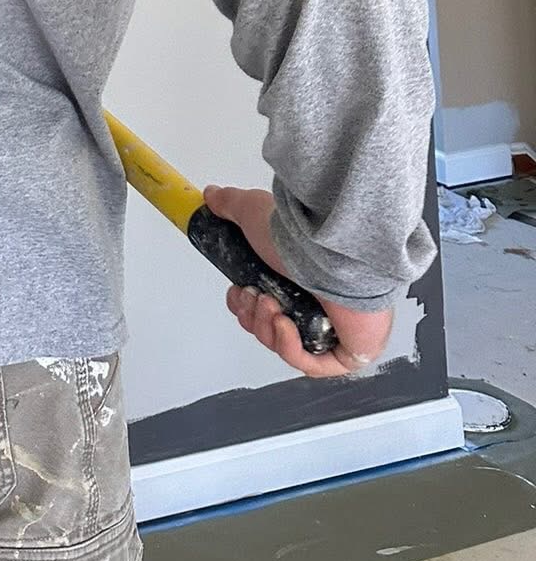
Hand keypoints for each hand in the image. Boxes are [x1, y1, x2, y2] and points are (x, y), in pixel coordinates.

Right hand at [204, 186, 393, 379]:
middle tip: (256, 298)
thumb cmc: (303, 238)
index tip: (238, 292)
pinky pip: (312, 365)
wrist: (335, 255)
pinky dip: (290, 348)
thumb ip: (231, 205)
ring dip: (267, 328)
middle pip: (270, 328)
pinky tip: (285, 326)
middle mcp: (317, 303)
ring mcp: (333, 329)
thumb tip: (213, 195)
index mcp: (297, 277)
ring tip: (272, 307)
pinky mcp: (347, 351)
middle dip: (253, 317)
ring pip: (287, 346)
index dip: (244, 306)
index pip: (264, 305)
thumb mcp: (253, 212)